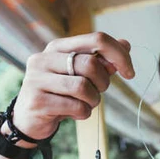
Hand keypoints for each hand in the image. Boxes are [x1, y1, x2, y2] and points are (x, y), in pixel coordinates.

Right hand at [11, 32, 135, 139]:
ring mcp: (37, 79)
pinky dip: (83, 113)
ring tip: (85, 103)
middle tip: (98, 92)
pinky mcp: (38, 101)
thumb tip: (126, 45)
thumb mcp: (80, 74)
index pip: (97, 39)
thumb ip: (101, 61)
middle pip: (91, 64)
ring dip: (93, 100)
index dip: (119, 55)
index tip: (130, 73)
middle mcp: (44, 58)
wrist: (29, 119)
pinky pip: (76, 107)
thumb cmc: (60, 93)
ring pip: (84, 87)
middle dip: (103, 83)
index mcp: (57, 47)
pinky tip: (73, 113)